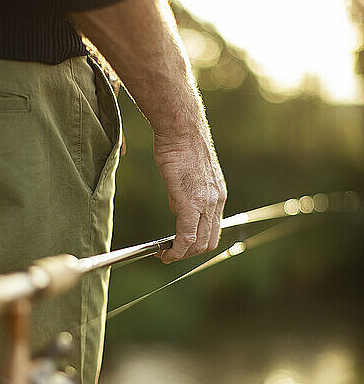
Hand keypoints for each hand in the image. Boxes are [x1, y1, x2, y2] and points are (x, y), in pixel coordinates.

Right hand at [154, 125, 226, 262]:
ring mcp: (205, 203)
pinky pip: (187, 236)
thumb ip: (187, 195)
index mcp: (217, 195)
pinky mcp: (191, 203)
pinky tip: (166, 253)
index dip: (196, 243)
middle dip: (189, 253)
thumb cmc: (181, 145)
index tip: (180, 245)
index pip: (213, 230)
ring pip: (199, 243)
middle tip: (171, 252)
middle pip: (209, 242)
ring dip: (182, 254)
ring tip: (166, 253)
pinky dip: (177, 250)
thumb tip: (179, 210)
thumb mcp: (190, 174)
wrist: (181, 129)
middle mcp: (216, 202)